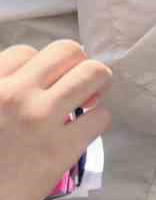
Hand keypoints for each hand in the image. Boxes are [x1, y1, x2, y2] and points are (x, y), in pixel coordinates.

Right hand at [0, 41, 112, 199]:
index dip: (42, 66)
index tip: (44, 81)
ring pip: (93, 73)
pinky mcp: (62, 147)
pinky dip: (99, 120)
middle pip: (67, 51)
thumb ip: (2, 94)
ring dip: (97, 84)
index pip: (26, 52)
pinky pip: (101, 116)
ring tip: (90, 100)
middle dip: (77, 65)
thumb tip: (26, 83)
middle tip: (76, 84)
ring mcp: (41, 118)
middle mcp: (15, 94)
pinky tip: (84, 131)